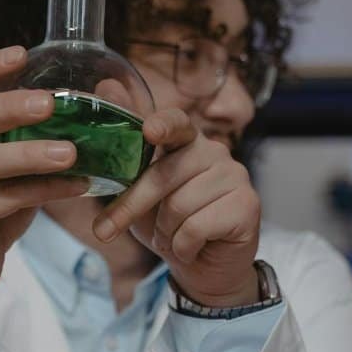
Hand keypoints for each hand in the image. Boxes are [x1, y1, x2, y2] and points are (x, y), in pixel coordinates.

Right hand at [0, 46, 88, 324]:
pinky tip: (78, 187)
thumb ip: (33, 146)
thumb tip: (86, 115)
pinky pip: (6, 199)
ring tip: (71, 152)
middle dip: (10, 106)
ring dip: (31, 154)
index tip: (22, 52)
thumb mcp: (13, 174)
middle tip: (50, 103)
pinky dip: (45, 190)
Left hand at [92, 108, 261, 307]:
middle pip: (164, 174)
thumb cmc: (168, 222)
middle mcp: (215, 152)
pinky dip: (183, 246)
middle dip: (130, 206)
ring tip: (170, 238)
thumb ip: (124, 144)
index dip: (162, 125)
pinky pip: (197, 227)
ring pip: (179, 205)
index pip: (176, 123)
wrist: (202, 267)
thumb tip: (107, 84)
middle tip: (104, 231)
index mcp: (188, 142)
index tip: (148, 132)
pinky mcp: (248, 205)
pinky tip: (191, 248)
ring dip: (164, 232)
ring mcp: (235, 177)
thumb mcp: (137, 187)